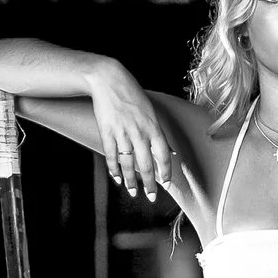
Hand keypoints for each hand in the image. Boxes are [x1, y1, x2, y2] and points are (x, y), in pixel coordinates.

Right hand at [89, 63, 176, 202]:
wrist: (108, 80)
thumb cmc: (131, 94)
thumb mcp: (150, 111)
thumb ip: (158, 133)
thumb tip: (170, 151)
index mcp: (153, 126)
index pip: (163, 155)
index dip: (166, 172)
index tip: (166, 184)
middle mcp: (139, 132)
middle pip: (146, 165)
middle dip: (149, 184)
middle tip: (151, 197)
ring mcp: (122, 133)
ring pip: (128, 164)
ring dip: (131, 181)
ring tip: (133, 192)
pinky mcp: (107, 132)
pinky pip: (111, 156)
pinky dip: (114, 169)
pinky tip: (117, 178)